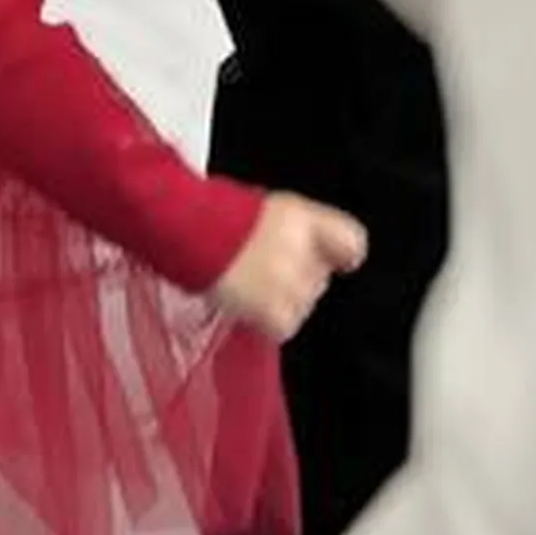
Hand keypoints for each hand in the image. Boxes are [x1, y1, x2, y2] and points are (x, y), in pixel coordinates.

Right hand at [213, 193, 367, 340]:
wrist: (183, 228)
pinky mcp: (273, 310)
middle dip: (298, 276)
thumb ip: (291, 228)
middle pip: (320, 276)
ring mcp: (290, 282)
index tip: (336, 260)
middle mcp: (304, 250)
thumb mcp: (263, 208)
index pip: (352, 243)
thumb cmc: (211, 213)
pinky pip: (285, 326)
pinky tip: (249, 306)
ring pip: (304, 304)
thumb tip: (303, 249)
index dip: (342, 254)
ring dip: (283, 300)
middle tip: (262, 268)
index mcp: (303, 218)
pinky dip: (269, 322)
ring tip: (248, 285)